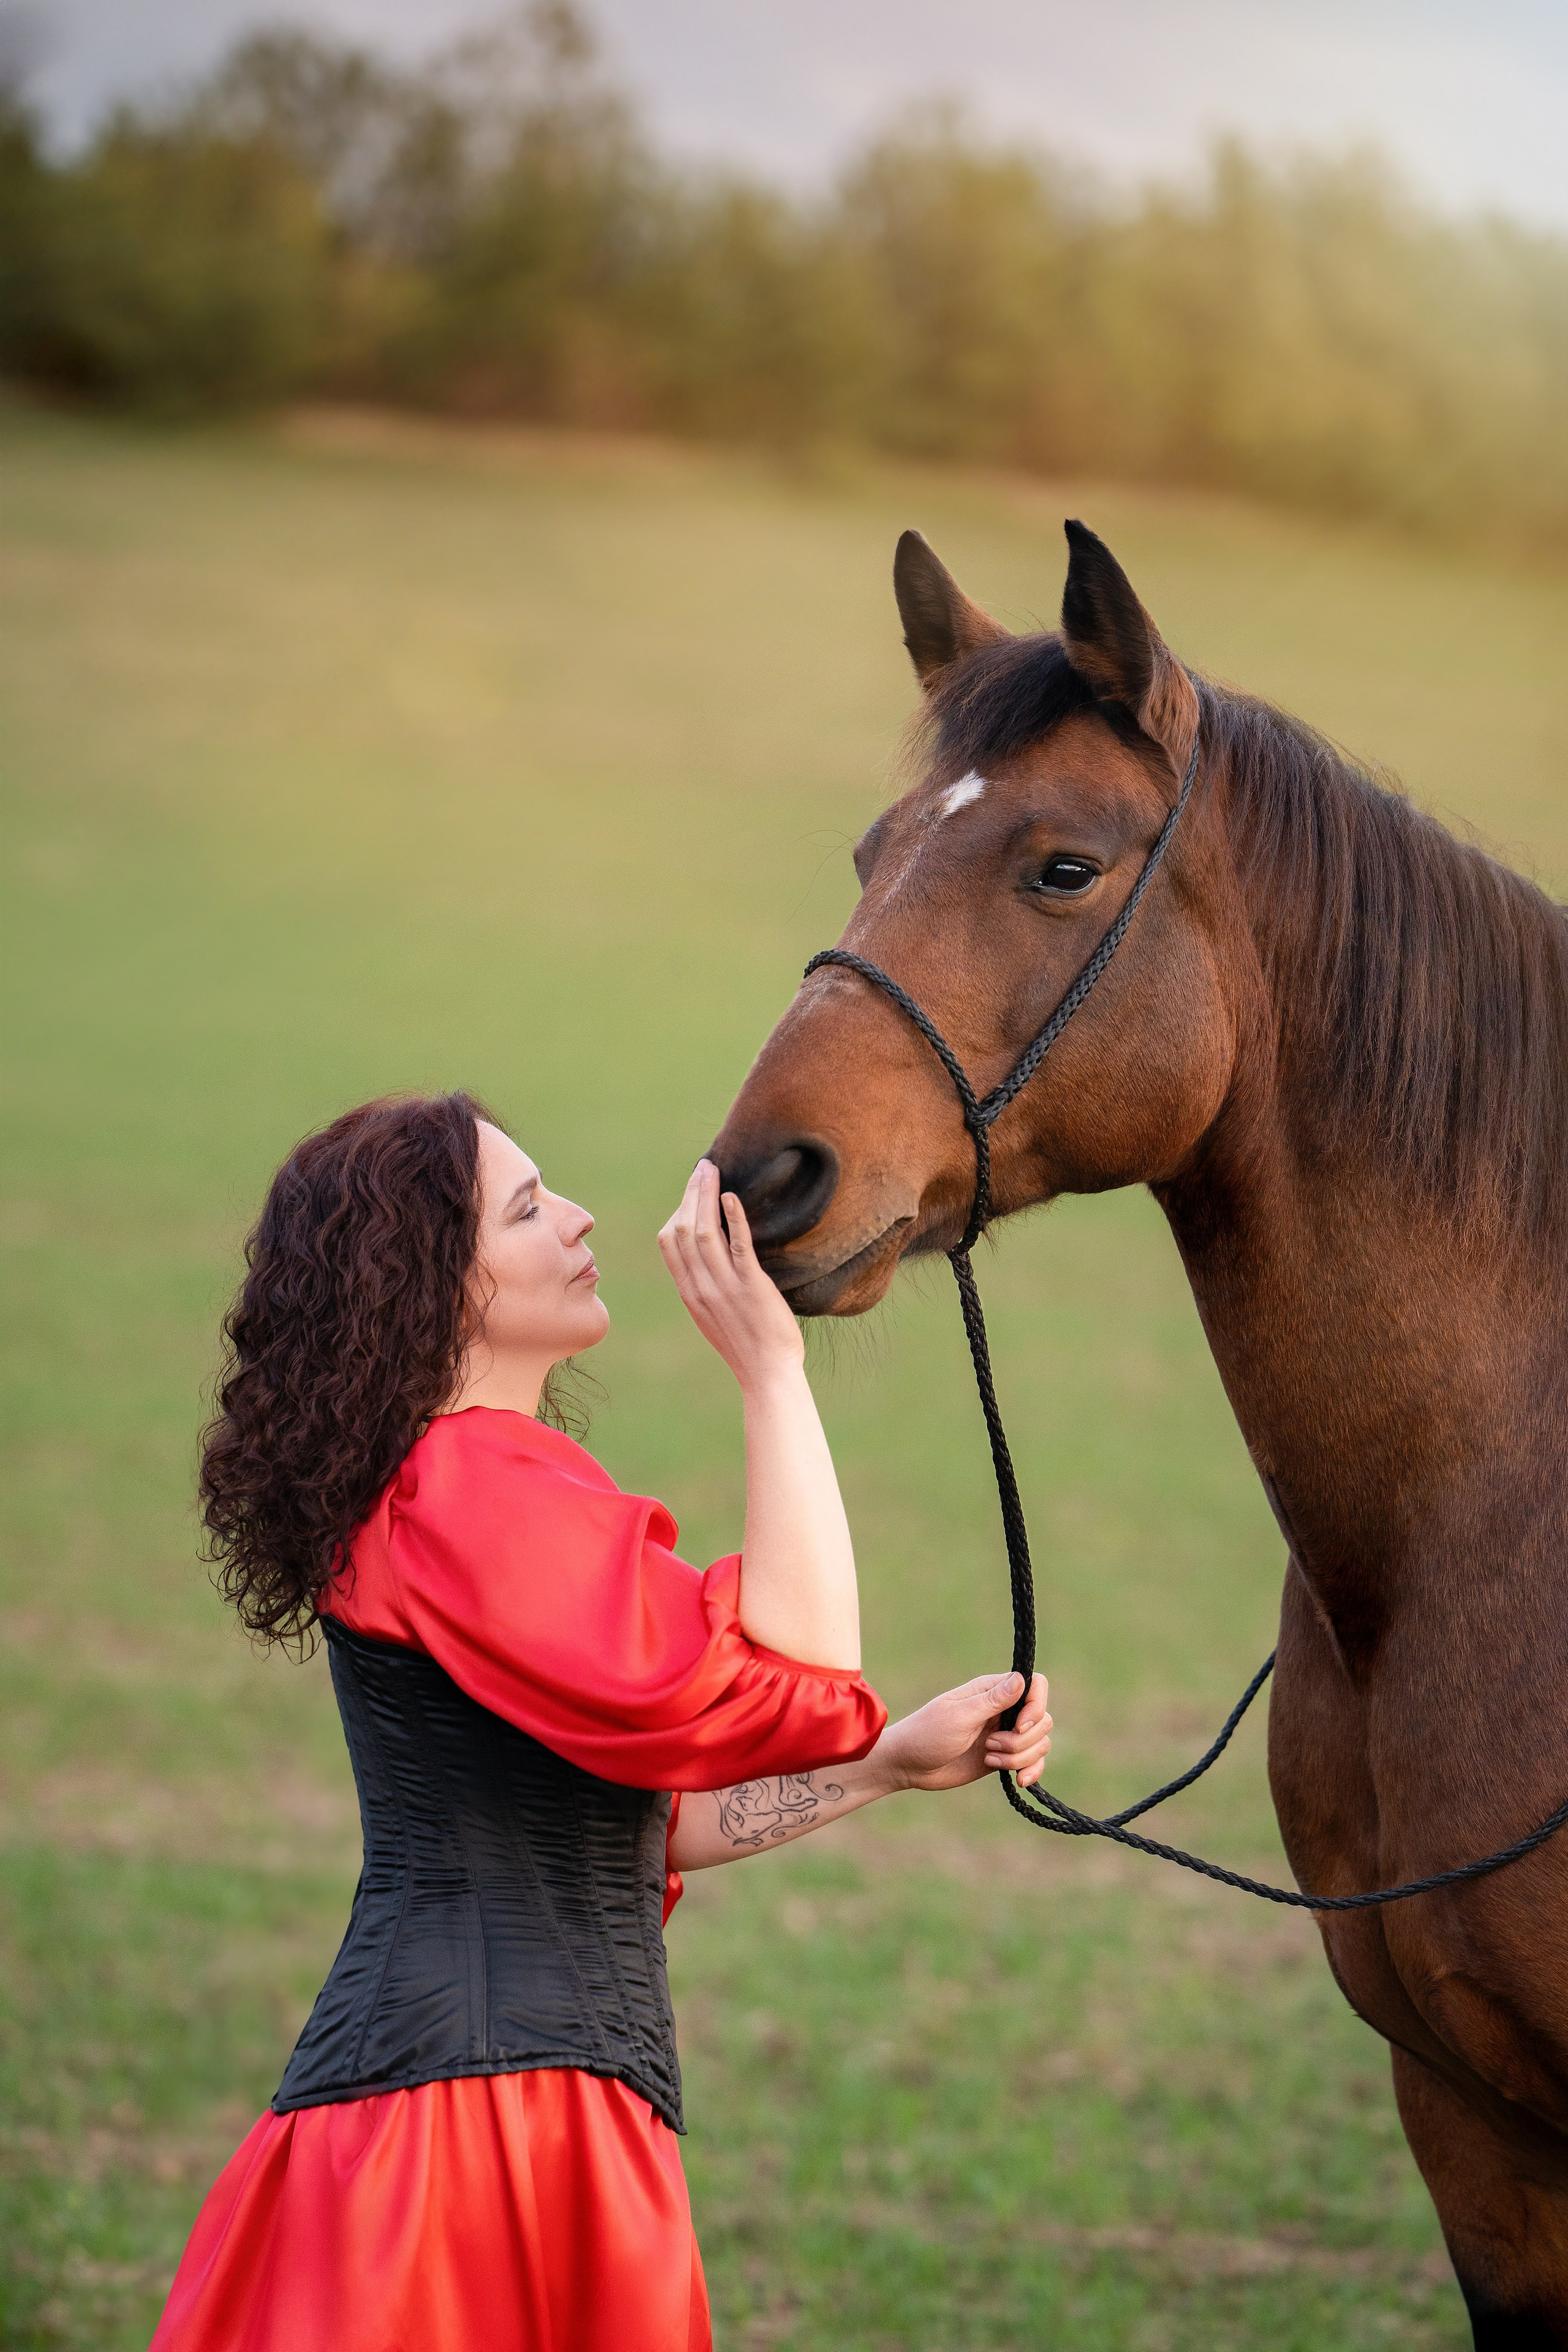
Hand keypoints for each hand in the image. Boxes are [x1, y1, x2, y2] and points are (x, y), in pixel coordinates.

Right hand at [658, 1160, 804, 1390]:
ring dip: (707, 1197)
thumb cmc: (746, 1346)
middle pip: (685, 1229)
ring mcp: (724, 1286)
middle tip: (703, 1166)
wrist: (767, 1373)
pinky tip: (732, 1198)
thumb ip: (705, 1289)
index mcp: (690, 1292)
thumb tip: (707, 1264)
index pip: (670, 1242)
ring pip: (706, 1232)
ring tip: (713, 1171)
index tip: (692, 1191)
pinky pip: (739, 1247)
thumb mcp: (712, 1316)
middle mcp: (701, 1286)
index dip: (678, 1210)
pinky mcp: (751, 1287)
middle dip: (691, 1194)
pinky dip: (734, 1219)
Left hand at [876, 1671, 1051, 1792]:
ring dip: (1019, 1757)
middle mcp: (1003, 1710)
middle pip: (1042, 1719)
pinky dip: (1032, 1771)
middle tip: (990, 1745)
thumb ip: (992, 1700)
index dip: (1036, 1707)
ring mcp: (1005, 1734)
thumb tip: (1022, 1678)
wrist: (909, 1765)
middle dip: (1022, 1740)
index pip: (1035, 1685)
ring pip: (1039, 1742)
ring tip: (989, 1759)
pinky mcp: (1004, 1757)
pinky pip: (1034, 1761)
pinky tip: (1019, 1780)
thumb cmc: (927, 1734)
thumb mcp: (959, 1717)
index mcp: (992, 1691)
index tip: (1019, 1726)